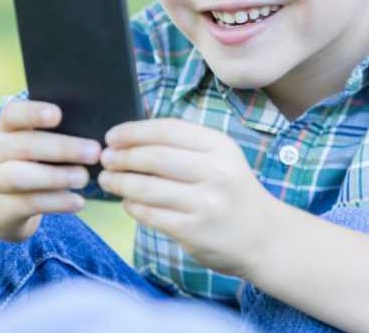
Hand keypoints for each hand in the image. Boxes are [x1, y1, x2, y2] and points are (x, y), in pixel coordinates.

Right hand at [0, 100, 101, 242]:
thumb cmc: (26, 164)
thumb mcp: (31, 145)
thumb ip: (55, 135)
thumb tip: (92, 133)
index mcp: (6, 129)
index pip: (12, 114)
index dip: (33, 113)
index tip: (58, 115)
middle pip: (23, 145)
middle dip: (61, 148)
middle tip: (94, 151)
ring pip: (20, 176)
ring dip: (55, 177)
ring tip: (83, 178)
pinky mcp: (5, 207)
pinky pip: (29, 203)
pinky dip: (56, 202)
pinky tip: (78, 201)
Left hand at [98, 119, 280, 277]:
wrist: (262, 237)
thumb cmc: (230, 191)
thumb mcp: (218, 158)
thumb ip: (181, 145)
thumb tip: (126, 140)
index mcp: (220, 147)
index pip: (167, 130)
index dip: (133, 131)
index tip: (111, 136)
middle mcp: (216, 173)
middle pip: (154, 157)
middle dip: (122, 157)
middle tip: (105, 159)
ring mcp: (206, 204)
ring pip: (147, 188)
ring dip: (119, 182)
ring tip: (106, 180)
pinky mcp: (194, 231)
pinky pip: (150, 214)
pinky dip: (132, 206)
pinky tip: (127, 202)